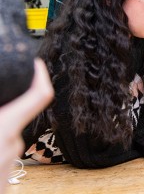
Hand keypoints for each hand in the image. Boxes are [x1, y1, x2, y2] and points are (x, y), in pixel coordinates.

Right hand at [0, 59, 52, 186]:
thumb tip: (3, 106)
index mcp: (3, 128)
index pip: (40, 95)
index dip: (41, 75)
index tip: (35, 63)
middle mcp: (13, 145)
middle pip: (15, 116)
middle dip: (1, 106)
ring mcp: (9, 164)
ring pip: (4, 135)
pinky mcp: (3, 178)